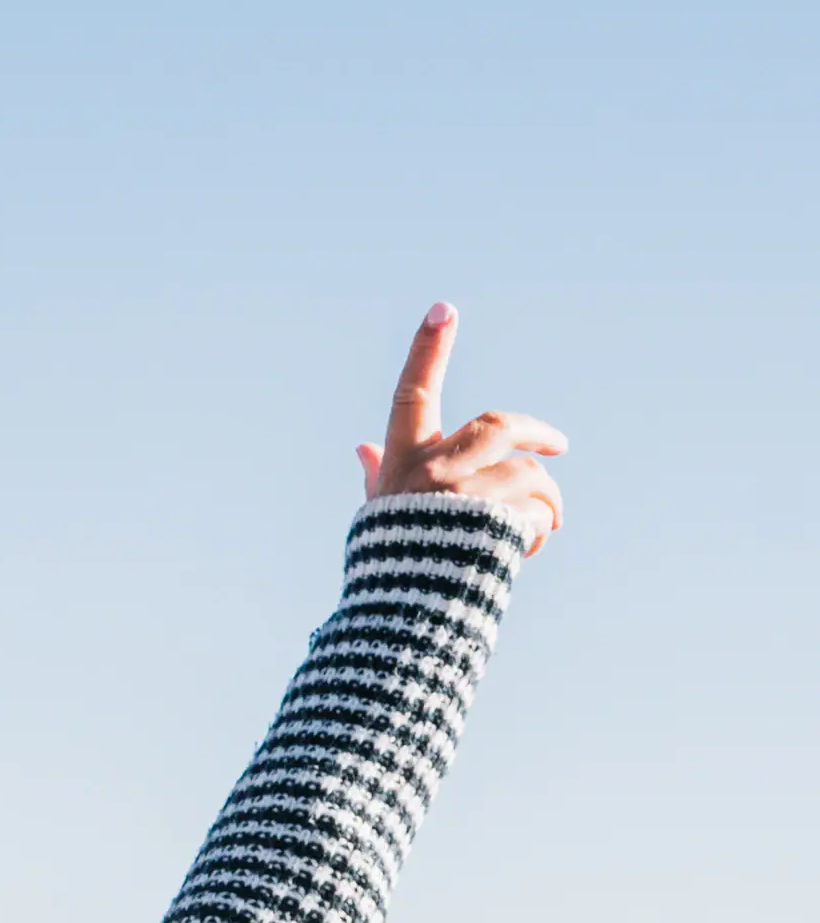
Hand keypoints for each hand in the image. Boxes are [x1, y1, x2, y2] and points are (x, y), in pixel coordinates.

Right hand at [357, 303, 565, 552]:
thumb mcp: (380, 511)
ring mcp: (467, 494)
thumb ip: (378, 473)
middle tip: (559, 447)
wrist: (408, 613)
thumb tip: (363, 446)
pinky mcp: (500, 522)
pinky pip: (539, 512)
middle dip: (537, 433)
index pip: (413, 391)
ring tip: (538, 530)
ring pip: (531, 477)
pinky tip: (525, 552)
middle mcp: (434, 469)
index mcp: (404, 459)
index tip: (444, 308)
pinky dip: (541, 531)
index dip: (428, 349)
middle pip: (500, 427)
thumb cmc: (393, 560)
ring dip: (546, 503)